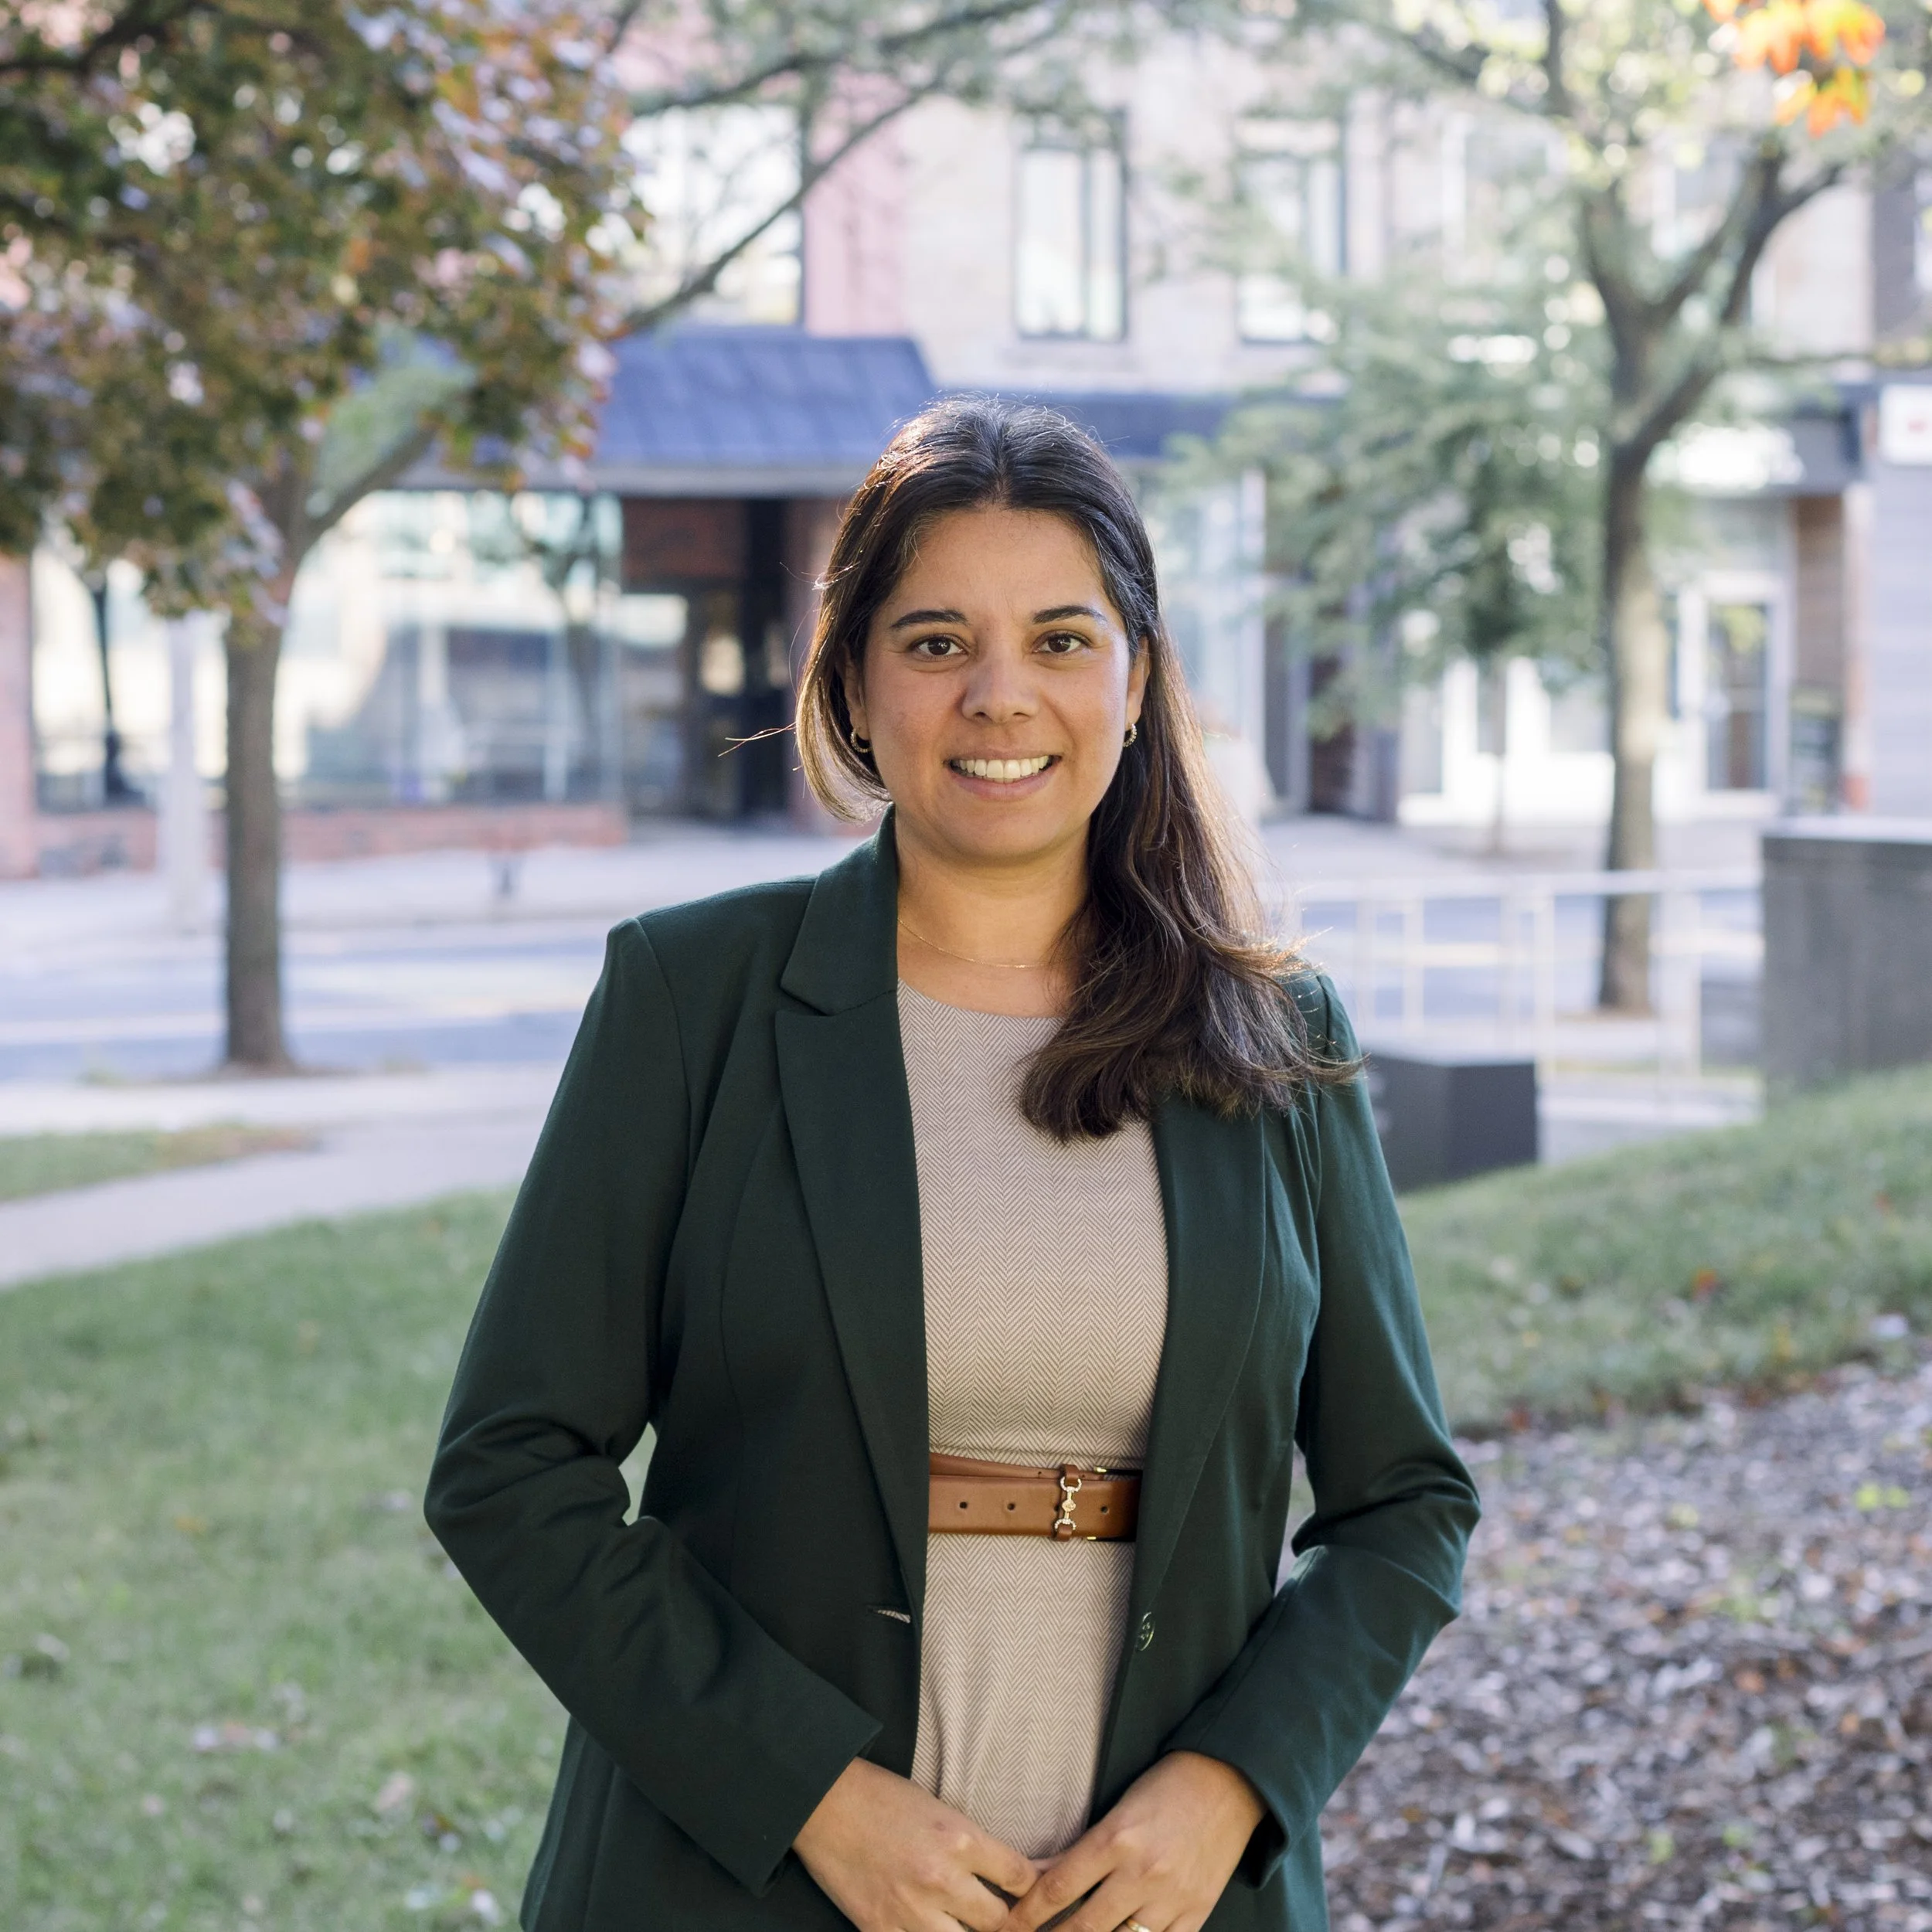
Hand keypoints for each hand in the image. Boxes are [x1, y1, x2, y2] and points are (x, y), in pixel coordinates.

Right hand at [795, 1757, 1039, 1931]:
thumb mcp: (939, 1810)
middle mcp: (940, 1879)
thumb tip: (1006, 1873)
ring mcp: (910, 1911)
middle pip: (999, 1922)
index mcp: (959, 1839)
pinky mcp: (881, 1930)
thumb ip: (972, 1846)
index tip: (1037, 1892)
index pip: (1021, 1877)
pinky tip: (935, 1928)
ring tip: (968, 1923)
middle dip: (1007, 1921)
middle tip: (1007, 1917)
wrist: (824, 1801)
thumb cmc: (883, 1798)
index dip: (1035, 1888)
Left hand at [995, 1752, 1265, 1931]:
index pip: (1058, 1889)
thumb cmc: (1165, 1787)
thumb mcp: (1117, 1810)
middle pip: (1082, 1927)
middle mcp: (1142, 1874)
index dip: (1026, 1916)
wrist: (1228, 1783)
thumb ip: (1081, 1849)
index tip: (1006, 1927)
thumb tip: (1038, 1875)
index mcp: (1116, 1839)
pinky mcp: (1195, 1914)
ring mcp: (1171, 1899)